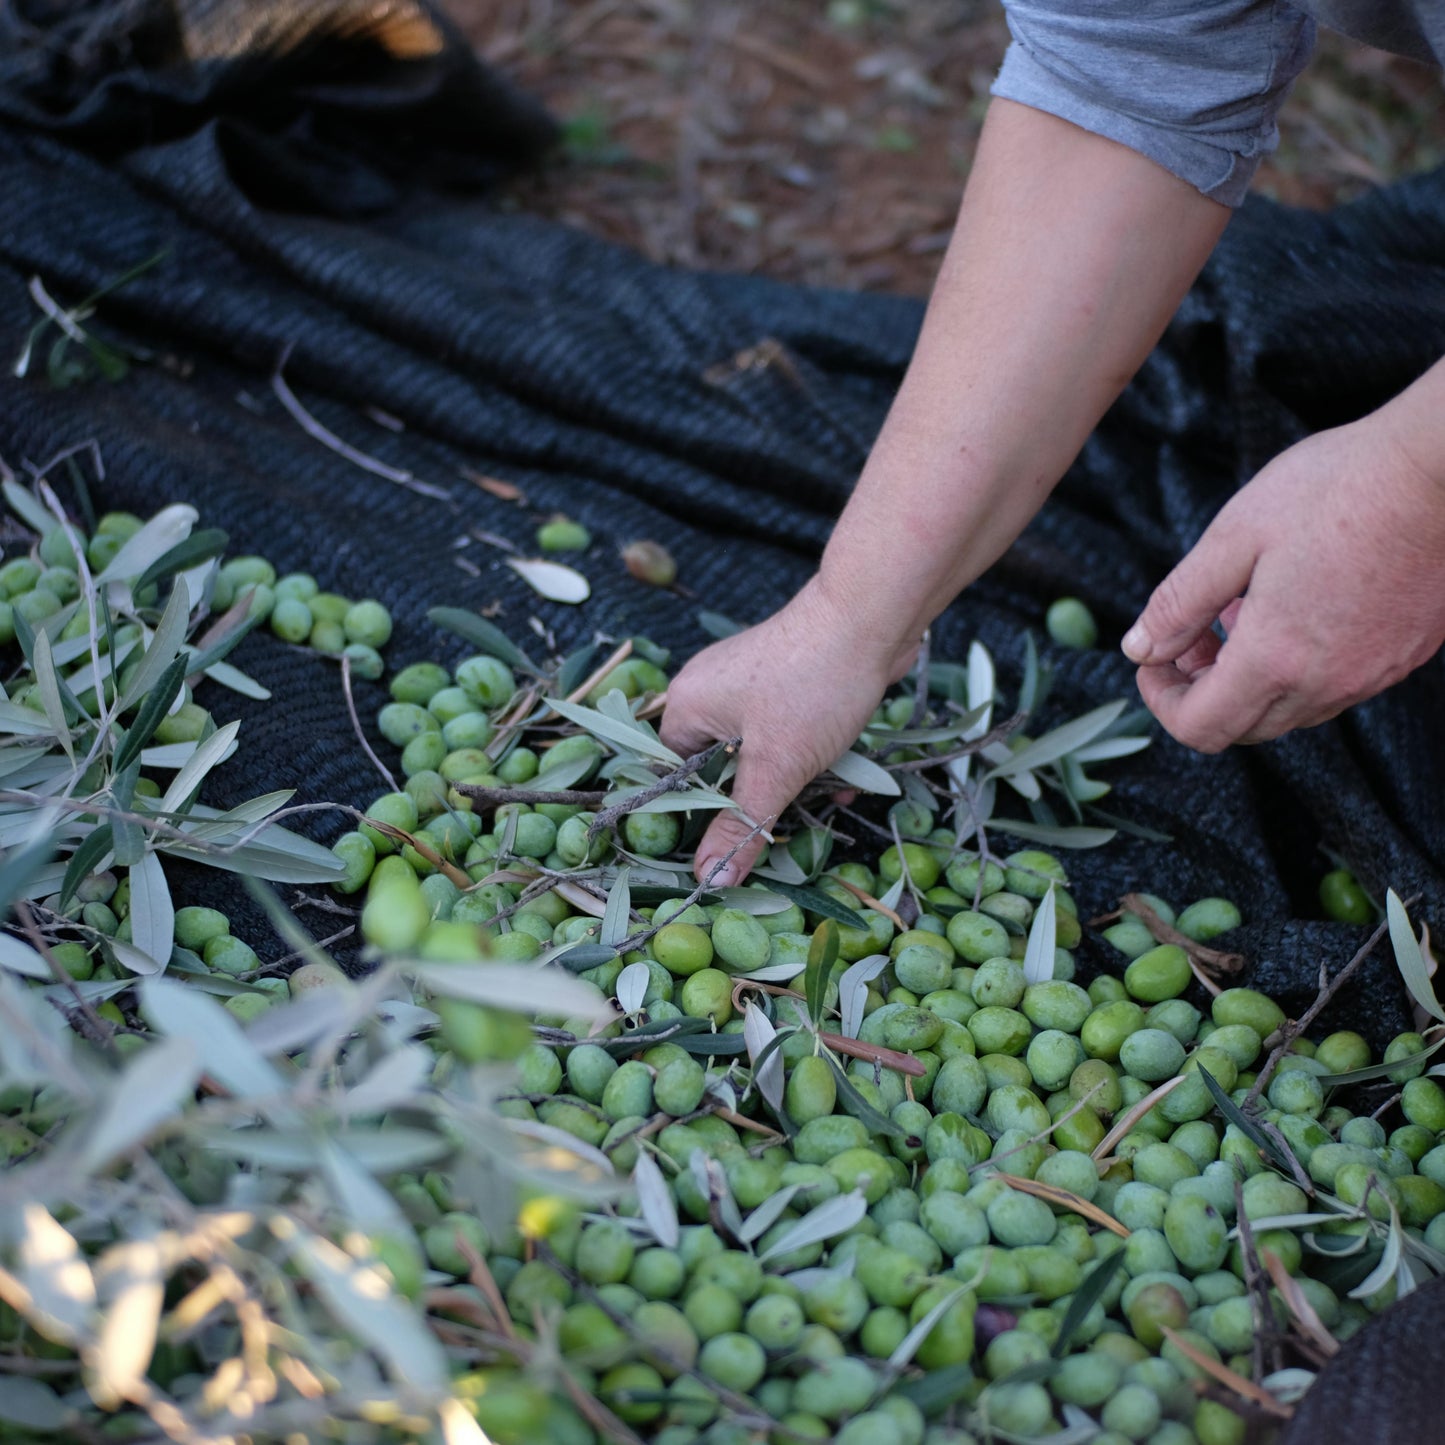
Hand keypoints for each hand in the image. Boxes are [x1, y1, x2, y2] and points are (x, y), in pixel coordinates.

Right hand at [659, 580, 915, 886]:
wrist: (873, 615)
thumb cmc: (814, 686)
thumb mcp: (775, 768)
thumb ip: (741, 825)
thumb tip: (709, 880)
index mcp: (686, 706)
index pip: (669, 777)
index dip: (695, 816)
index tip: (726, 846)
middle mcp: (708, 690)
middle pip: (717, 769)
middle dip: (756, 800)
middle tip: (783, 826)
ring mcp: (748, 681)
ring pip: (759, 753)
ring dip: (792, 781)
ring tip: (825, 795)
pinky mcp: (786, 679)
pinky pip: (786, 732)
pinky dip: (809, 756)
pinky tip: (843, 775)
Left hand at [1123, 410, 1444, 750]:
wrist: (1441, 466)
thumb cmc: (1335, 488)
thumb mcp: (1232, 537)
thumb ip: (1178, 603)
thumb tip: (1138, 649)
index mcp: (1276, 659)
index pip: (1200, 729)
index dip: (1161, 702)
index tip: (1153, 658)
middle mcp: (1329, 683)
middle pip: (1243, 728)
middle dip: (1200, 691)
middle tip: (1192, 632)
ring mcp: (1373, 674)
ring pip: (1290, 711)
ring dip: (1248, 680)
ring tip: (1240, 610)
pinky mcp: (1405, 655)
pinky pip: (1335, 688)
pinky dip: (1296, 668)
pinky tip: (1294, 606)